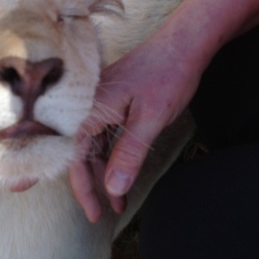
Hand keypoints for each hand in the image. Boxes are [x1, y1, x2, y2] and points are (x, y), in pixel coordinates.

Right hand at [70, 29, 202, 221]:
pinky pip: (104, 136)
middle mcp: (88, 105)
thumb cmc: (167, 75)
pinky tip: (123, 176)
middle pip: (79, 152)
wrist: (183, 44)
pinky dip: (112, 157)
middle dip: (90, 184)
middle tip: (101, 214)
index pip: (75, 155)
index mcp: (90, 107)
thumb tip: (113, 188)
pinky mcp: (111, 104)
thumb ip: (129, 154)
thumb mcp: (150, 119)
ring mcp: (99, 104)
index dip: (80, 186)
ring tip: (119, 201)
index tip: (92, 213)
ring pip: (92, 146)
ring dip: (104, 173)